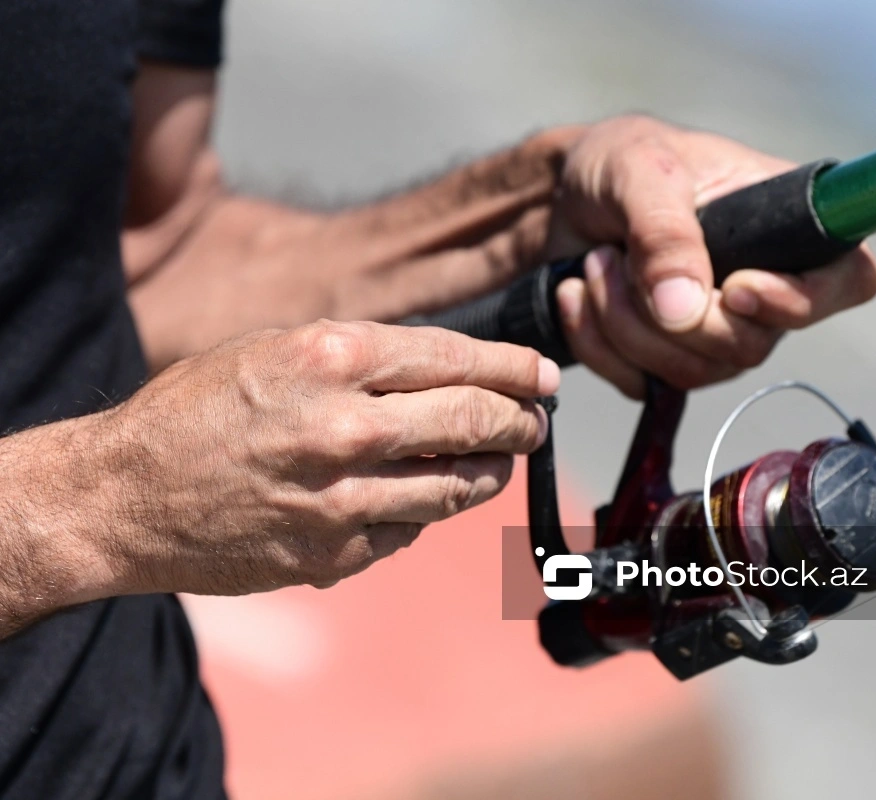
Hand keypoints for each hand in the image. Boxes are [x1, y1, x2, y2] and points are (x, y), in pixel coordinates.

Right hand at [92, 321, 557, 594]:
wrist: (124, 496)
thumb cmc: (198, 410)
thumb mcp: (276, 349)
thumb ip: (364, 358)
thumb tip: (449, 370)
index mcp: (332, 358)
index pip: (459, 359)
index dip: (516, 369)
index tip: (543, 376)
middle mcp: (346, 427)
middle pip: (476, 423)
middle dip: (522, 422)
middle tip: (537, 421)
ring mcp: (344, 499)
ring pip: (458, 487)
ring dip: (492, 472)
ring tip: (499, 460)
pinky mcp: (336, 555)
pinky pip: (412, 533)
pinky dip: (428, 513)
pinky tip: (422, 498)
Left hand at [548, 116, 875, 396]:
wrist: (556, 198)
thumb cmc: (615, 163)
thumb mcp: (639, 171)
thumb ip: (665, 232)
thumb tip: (685, 310)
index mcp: (786, 224)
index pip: (848, 279)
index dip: (805, 300)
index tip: (736, 289)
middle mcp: (765, 284)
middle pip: (750, 345)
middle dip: (670, 315)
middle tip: (614, 257)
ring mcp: (718, 329)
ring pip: (692, 371)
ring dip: (624, 324)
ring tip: (594, 265)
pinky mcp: (669, 359)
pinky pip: (645, 385)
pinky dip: (599, 346)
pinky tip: (576, 296)